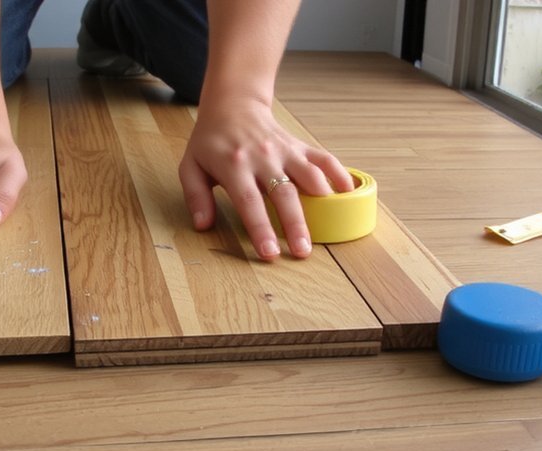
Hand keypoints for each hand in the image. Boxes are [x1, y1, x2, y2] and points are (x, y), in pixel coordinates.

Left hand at [178, 95, 353, 259]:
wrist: (232, 105)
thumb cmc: (210, 142)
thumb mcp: (191, 167)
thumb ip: (196, 197)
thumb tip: (203, 225)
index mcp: (234, 166)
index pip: (249, 202)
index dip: (261, 229)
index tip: (270, 253)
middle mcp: (262, 158)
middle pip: (283, 194)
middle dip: (295, 225)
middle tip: (303, 251)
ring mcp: (284, 151)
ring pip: (309, 176)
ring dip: (322, 202)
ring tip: (331, 227)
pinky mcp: (299, 146)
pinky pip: (323, 159)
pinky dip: (339, 174)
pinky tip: (350, 192)